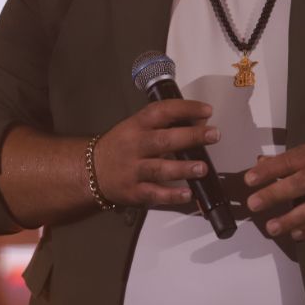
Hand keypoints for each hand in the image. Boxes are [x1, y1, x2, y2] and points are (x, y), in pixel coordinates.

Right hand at [93, 99, 218, 207]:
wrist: (91, 171)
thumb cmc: (121, 146)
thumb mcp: (138, 129)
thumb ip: (166, 126)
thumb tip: (201, 124)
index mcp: (137, 125)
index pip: (162, 111)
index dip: (185, 109)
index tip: (207, 110)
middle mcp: (134, 145)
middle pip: (164, 140)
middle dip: (191, 137)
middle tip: (214, 135)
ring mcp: (132, 169)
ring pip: (159, 169)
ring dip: (183, 168)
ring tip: (202, 167)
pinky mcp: (132, 191)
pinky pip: (153, 194)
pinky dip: (171, 195)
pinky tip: (187, 193)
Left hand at [244, 136, 304, 239]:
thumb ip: (295, 158)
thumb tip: (262, 163)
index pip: (292, 160)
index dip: (270, 170)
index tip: (249, 179)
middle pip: (302, 183)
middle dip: (276, 194)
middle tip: (254, 204)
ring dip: (292, 218)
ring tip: (272, 227)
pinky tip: (296, 234)